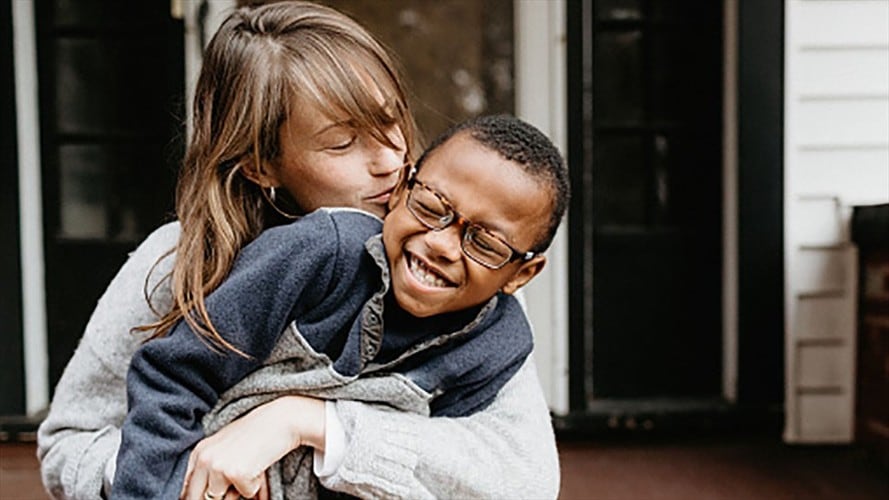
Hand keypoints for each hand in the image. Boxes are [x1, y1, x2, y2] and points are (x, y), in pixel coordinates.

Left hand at [180, 395, 326, 499]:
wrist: (280, 420)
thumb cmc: (257, 434)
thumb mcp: (226, 448)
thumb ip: (211, 469)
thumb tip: (208, 496)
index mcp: (199, 452)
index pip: (186, 488)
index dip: (195, 496)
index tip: (210, 495)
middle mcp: (204, 459)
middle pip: (198, 498)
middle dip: (217, 497)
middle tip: (236, 479)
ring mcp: (218, 466)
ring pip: (223, 498)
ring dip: (238, 490)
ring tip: (251, 468)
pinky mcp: (236, 474)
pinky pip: (246, 494)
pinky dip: (256, 486)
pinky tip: (260, 466)